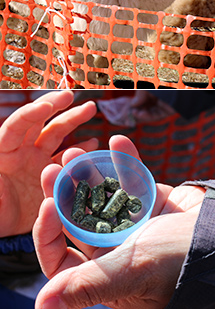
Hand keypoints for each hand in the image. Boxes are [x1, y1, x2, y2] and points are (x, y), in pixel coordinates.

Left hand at [0, 91, 96, 236]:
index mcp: (4, 152)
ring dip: (73, 119)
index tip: (48, 105)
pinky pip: (68, 158)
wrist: (5, 231)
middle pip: (40, 122)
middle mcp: (23, 151)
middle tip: (71, 95)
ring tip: (91, 108)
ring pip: (57, 134)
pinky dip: (81, 149)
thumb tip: (1, 163)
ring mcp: (38, 160)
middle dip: (56, 106)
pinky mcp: (52, 173)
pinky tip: (94, 145)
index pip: (16, 126)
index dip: (31, 113)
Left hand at [33, 135, 205, 308]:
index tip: (46, 205)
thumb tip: (41, 305)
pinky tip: (117, 140)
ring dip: (90, 172)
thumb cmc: (177, 262)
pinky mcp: (151, 200)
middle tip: (55, 167)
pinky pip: (133, 178)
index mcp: (103, 272)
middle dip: (65, 193)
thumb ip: (88, 284)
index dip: (48, 232)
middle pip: (79, 218)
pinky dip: (126, 160)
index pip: (62, 256)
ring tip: (78, 150)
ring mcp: (133, 221)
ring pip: (103, 195)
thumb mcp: (130, 270)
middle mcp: (114, 247)